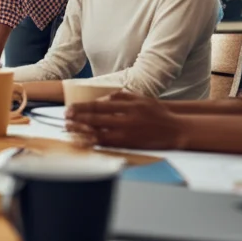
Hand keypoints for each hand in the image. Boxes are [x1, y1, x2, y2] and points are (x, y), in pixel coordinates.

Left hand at [66, 91, 185, 149]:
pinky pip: (108, 144)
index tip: (70, 109)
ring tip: (69, 130)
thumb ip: (120, 95)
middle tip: (65, 119)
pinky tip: (84, 141)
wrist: (176, 130)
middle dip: (78, 119)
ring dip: (82, 132)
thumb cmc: (157, 113)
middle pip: (96, 119)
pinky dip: (94, 143)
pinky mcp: (130, 145)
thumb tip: (101, 99)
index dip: (82, 108)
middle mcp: (127, 119)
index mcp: (129, 105)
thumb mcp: (140, 97)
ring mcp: (128, 133)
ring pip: (99, 133)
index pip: (100, 105)